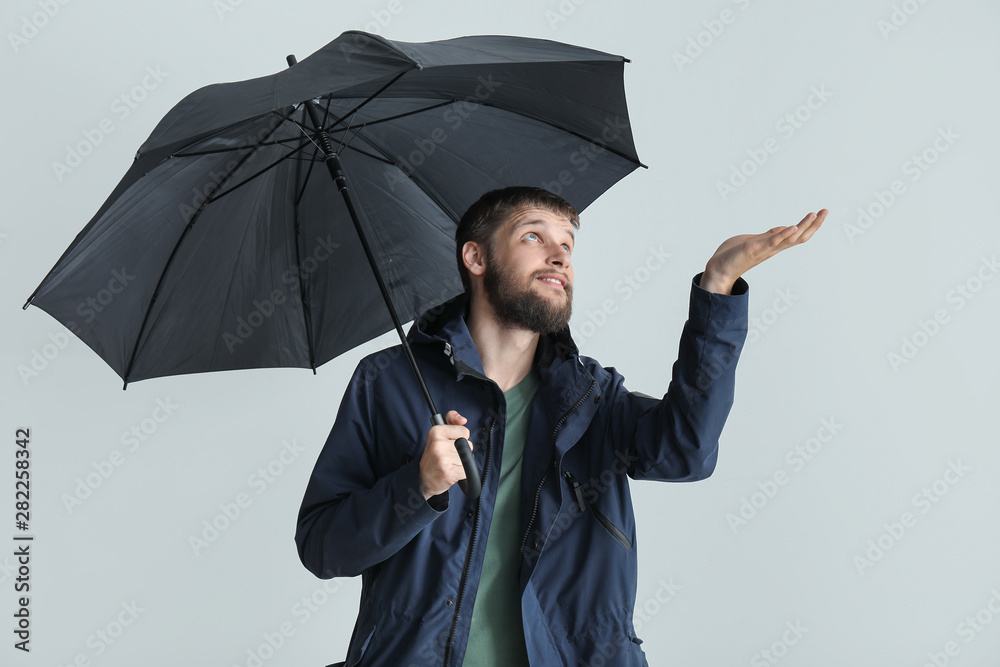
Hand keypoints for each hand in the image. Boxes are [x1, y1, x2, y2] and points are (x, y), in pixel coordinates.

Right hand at [419, 410, 472, 499]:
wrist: (424, 479)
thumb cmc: (434, 456)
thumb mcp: (439, 434)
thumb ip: (452, 421)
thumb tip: (463, 419)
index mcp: (436, 431)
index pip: (464, 432)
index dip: (460, 439)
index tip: (450, 444)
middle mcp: (438, 444)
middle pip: (468, 445)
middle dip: (462, 451)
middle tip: (449, 456)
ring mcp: (442, 458)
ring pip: (468, 458)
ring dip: (462, 463)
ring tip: (450, 464)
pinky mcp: (448, 472)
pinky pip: (467, 470)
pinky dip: (462, 473)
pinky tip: (452, 472)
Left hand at [700, 209, 827, 294]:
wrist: (718, 270)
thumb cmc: (733, 255)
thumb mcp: (755, 241)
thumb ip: (770, 236)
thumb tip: (785, 228)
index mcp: (774, 245)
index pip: (797, 235)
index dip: (810, 225)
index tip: (821, 212)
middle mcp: (773, 248)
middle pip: (800, 237)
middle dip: (814, 225)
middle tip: (826, 211)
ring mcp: (765, 249)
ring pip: (789, 239)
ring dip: (803, 227)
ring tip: (814, 214)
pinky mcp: (754, 249)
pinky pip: (772, 242)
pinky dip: (783, 234)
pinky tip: (792, 227)